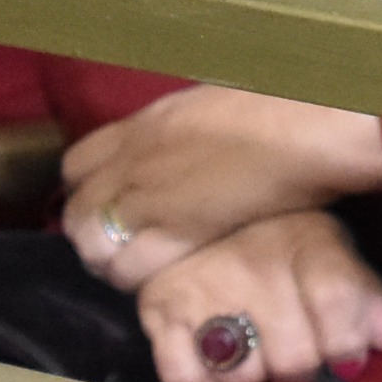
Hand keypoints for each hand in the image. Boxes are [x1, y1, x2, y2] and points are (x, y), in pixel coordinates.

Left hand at [62, 88, 381, 288]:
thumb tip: (188, 139)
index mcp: (145, 125)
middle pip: (77, 211)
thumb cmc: (280, 103)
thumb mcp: (213, 105)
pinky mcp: (173, 232)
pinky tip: (156, 278)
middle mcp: (133, 162)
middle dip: (89, 234)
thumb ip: (185, 128)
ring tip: (133, 270)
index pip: (77, 164)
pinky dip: (134, 278)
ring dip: (107, 262)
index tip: (107, 203)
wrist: (304, 124)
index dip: (84, 190)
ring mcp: (149, 198)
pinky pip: (127, 268)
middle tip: (118, 247)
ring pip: (92, 245)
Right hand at [138, 210, 381, 381]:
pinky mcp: (157, 310)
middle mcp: (254, 264)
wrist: (199, 207)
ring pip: (242, 375)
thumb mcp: (332, 251)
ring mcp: (201, 288)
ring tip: (257, 356)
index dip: (348, 344)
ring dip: (255, 380)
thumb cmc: (279, 237)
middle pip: (295, 356)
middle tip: (298, 360)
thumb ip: (371, 300)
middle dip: (304, 371)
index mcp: (307, 241)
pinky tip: (218, 364)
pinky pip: (185, 377)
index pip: (338, 301)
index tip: (348, 360)